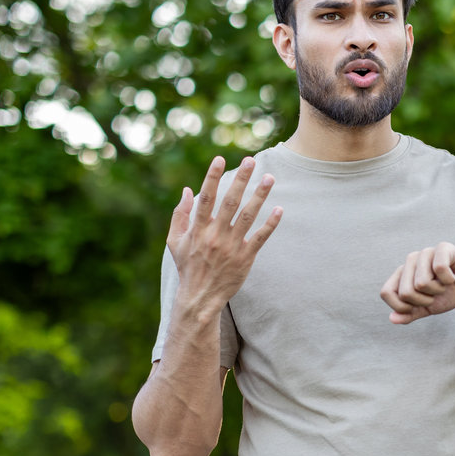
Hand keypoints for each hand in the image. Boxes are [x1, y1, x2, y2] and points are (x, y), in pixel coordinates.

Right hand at [167, 156, 281, 314]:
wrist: (200, 297)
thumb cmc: (187, 266)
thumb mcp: (174, 241)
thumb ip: (180, 215)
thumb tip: (186, 189)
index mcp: (198, 229)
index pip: (206, 198)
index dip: (212, 177)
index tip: (219, 159)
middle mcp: (215, 235)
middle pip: (230, 202)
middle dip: (240, 180)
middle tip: (251, 161)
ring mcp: (231, 247)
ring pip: (248, 216)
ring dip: (259, 196)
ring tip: (269, 178)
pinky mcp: (245, 258)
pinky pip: (260, 238)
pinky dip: (270, 224)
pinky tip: (279, 209)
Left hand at [380, 242, 454, 324]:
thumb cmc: (450, 292)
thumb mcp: (428, 308)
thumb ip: (410, 313)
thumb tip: (392, 318)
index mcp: (402, 274)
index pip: (386, 293)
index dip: (403, 307)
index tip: (420, 305)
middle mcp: (410, 260)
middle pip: (405, 292)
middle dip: (425, 301)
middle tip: (437, 293)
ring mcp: (425, 253)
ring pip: (421, 283)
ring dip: (438, 290)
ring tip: (445, 284)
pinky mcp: (442, 248)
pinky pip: (439, 269)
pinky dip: (449, 280)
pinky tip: (453, 276)